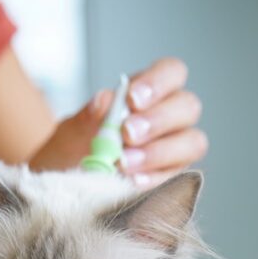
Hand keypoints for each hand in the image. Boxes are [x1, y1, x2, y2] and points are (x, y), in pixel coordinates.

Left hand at [29, 57, 206, 184]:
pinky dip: (155, 179)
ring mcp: (175, 149)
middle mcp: (169, 117)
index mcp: (149, 93)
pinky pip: (177, 176)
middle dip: (158, 120)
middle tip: (127, 134)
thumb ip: (87, 117)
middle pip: (187, 107)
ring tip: (124, 163)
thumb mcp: (72, 132)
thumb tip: (105, 101)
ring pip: (192, 142)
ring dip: (159, 152)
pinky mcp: (172, 178)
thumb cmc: (74, 151)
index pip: (171, 72)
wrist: (65, 186)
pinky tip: (133, 182)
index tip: (132, 100)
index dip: (158, 83)